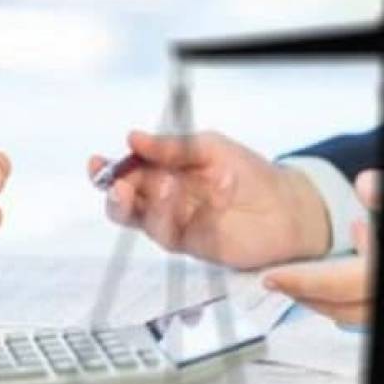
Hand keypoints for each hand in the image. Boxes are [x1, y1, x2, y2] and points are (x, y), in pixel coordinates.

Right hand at [88, 130, 330, 267]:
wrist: (286, 206)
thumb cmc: (248, 173)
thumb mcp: (209, 147)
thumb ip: (172, 147)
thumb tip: (133, 138)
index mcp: (161, 172)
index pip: (124, 173)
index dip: (106, 171)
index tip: (97, 164)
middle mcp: (162, 201)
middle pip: (123, 204)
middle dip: (115, 196)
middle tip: (119, 187)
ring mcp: (175, 224)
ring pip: (143, 221)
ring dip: (145, 204)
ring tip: (162, 185)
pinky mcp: (191, 244)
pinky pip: (173, 231)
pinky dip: (179, 211)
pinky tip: (204, 188)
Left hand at [263, 171, 383, 329]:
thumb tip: (367, 187)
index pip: (341, 284)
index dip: (301, 281)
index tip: (271, 278)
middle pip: (347, 307)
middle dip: (310, 294)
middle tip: (284, 280)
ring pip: (371, 307)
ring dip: (343, 289)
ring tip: (330, 261)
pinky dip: (376, 284)